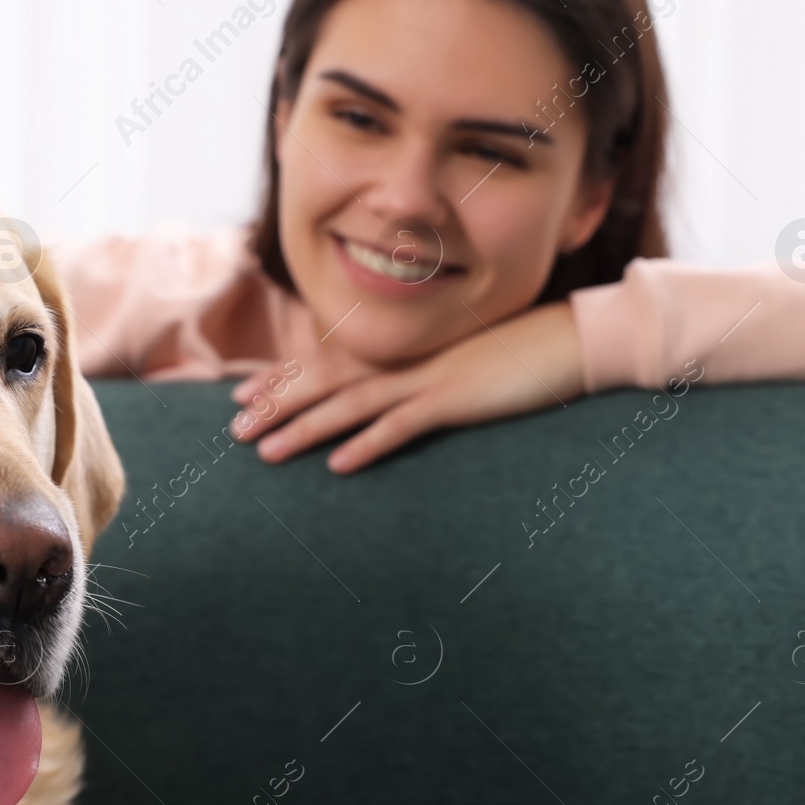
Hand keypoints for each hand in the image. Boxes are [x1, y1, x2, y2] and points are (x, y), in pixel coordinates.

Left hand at [230, 300, 584, 473]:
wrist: (571, 339)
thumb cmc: (519, 354)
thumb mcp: (459, 361)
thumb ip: (421, 374)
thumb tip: (394, 392)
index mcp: (404, 350)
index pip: (331, 362)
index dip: (285, 377)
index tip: (244, 392)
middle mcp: (406, 360)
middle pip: (327, 382)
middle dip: (277, 404)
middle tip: (233, 427)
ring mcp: (429, 378)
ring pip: (352, 405)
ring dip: (306, 429)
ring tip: (266, 453)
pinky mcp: (456, 399)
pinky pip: (404, 425)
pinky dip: (369, 444)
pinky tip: (340, 466)